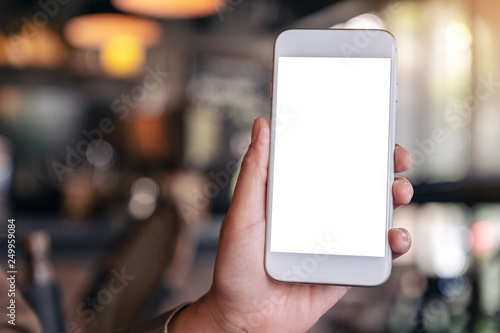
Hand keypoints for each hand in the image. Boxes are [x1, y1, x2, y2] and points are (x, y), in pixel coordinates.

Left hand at [169, 118, 412, 332]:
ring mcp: (335, 242)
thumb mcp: (242, 214)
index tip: (369, 128)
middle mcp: (318, 215)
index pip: (327, 162)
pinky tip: (394, 237)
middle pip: (358, 185)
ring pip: (374, 215)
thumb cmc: (236, 266)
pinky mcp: (346, 269)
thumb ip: (254, 173)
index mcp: (296, 197)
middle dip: (384, 168)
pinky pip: (377, 254)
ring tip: (400, 193)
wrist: (246, 319)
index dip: (350, 144)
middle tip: (396, 159)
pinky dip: (394, 243)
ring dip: (395, 199)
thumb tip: (262, 126)